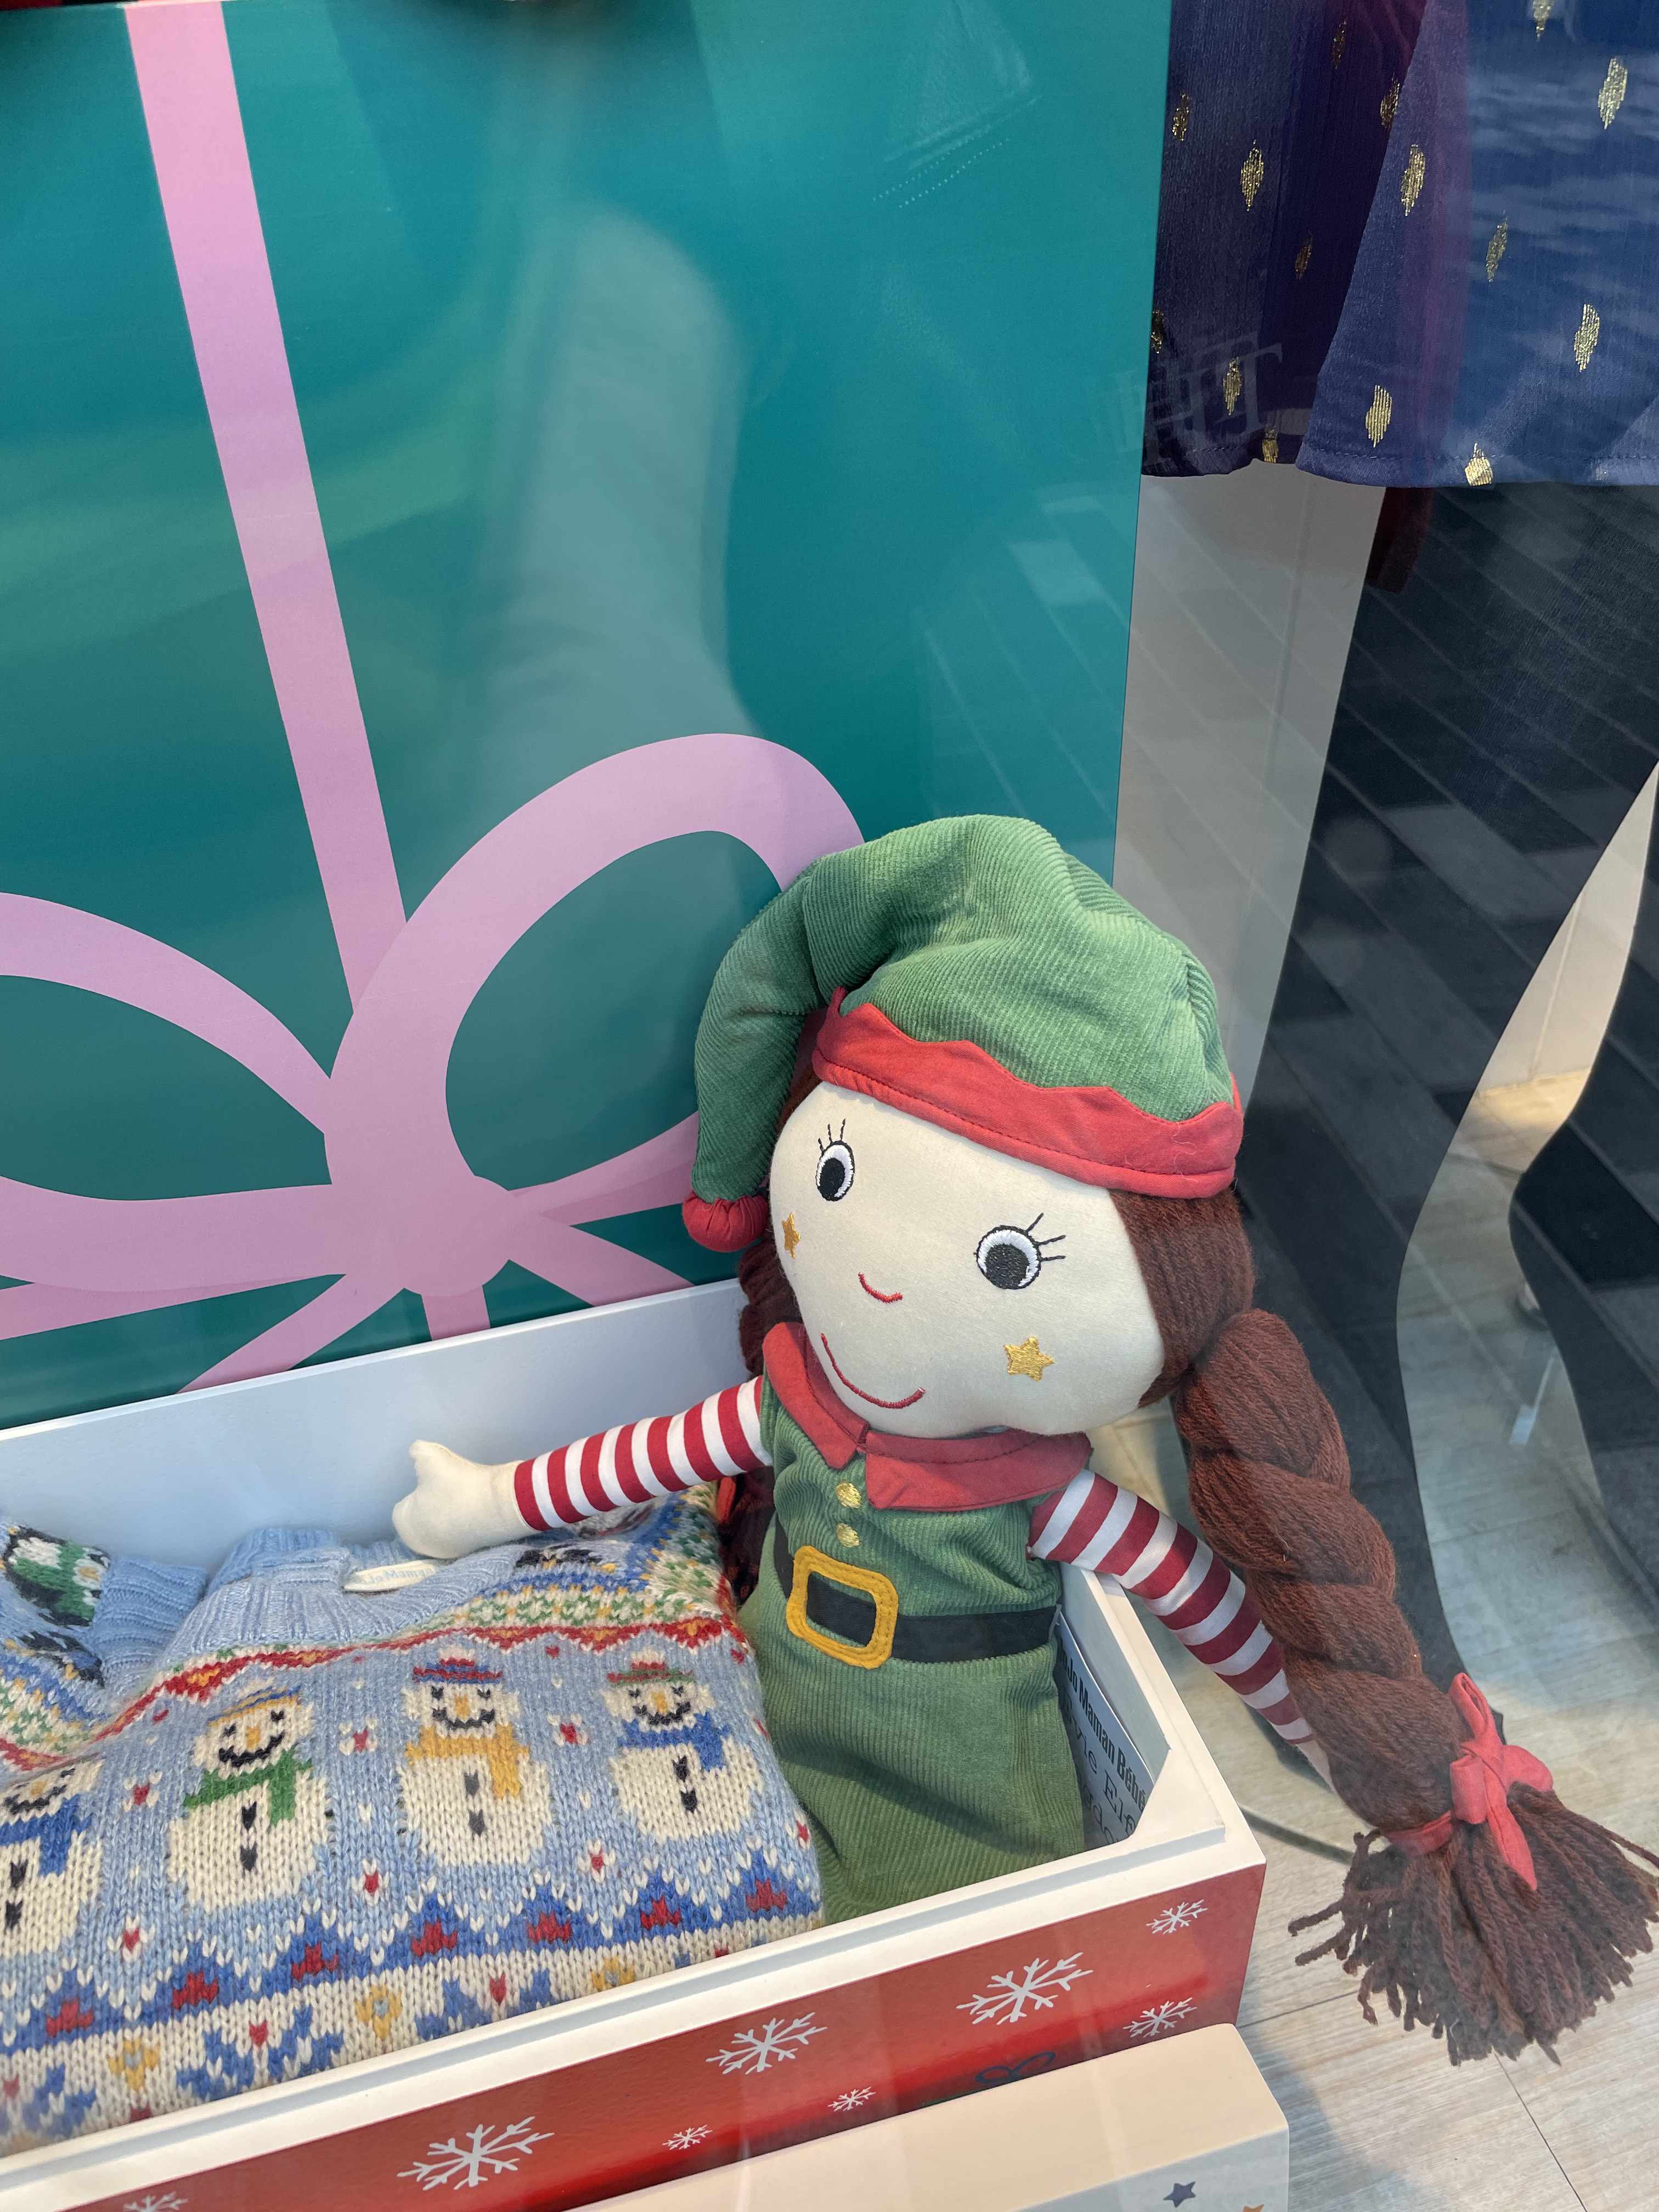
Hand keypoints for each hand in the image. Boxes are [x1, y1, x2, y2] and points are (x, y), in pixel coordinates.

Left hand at [395, 1441, 526, 1558]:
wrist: (499, 1505)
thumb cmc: (457, 1484)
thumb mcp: (430, 1457)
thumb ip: (417, 1453)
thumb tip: (415, 1453)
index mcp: (404, 1525)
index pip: (405, 1503)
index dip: (421, 1488)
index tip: (438, 1480)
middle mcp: (419, 1545)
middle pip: (422, 1514)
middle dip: (432, 1502)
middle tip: (450, 1487)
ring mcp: (443, 1552)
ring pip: (440, 1523)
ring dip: (448, 1511)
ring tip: (465, 1497)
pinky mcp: (465, 1552)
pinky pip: (457, 1531)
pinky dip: (463, 1521)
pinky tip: (475, 1509)